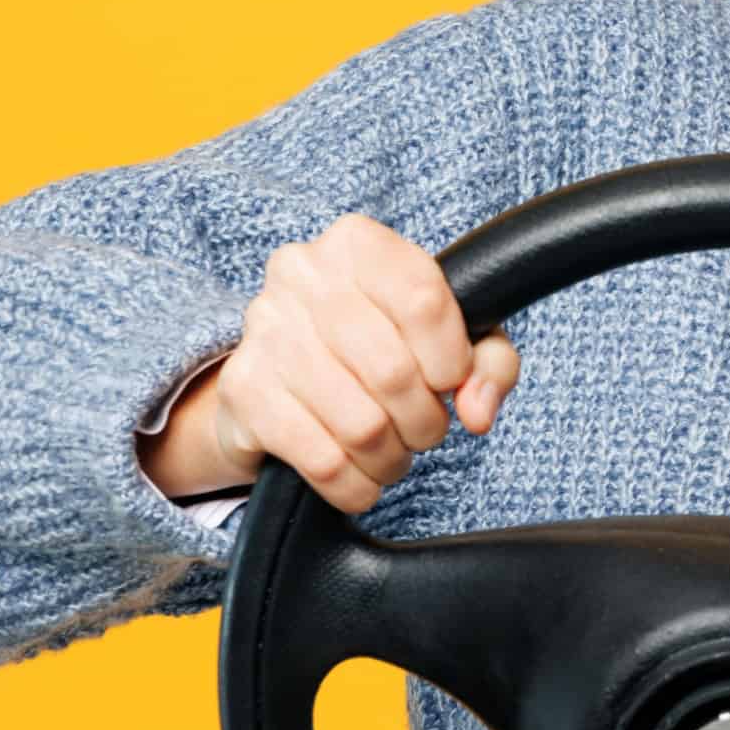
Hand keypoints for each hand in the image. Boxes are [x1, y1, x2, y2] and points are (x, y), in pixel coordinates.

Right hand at [197, 213, 520, 513]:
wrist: (279, 375)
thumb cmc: (378, 346)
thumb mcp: (448, 338)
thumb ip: (486, 364)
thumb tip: (478, 411)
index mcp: (359, 244)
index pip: (423, 300)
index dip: (452, 360)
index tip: (450, 382)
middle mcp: (303, 273)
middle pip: (392, 371)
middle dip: (424, 421)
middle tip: (424, 430)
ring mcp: (265, 330)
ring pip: (360, 425)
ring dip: (391, 457)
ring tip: (393, 453)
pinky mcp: (243, 389)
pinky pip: (321, 460)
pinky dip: (355, 485)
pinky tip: (360, 476)